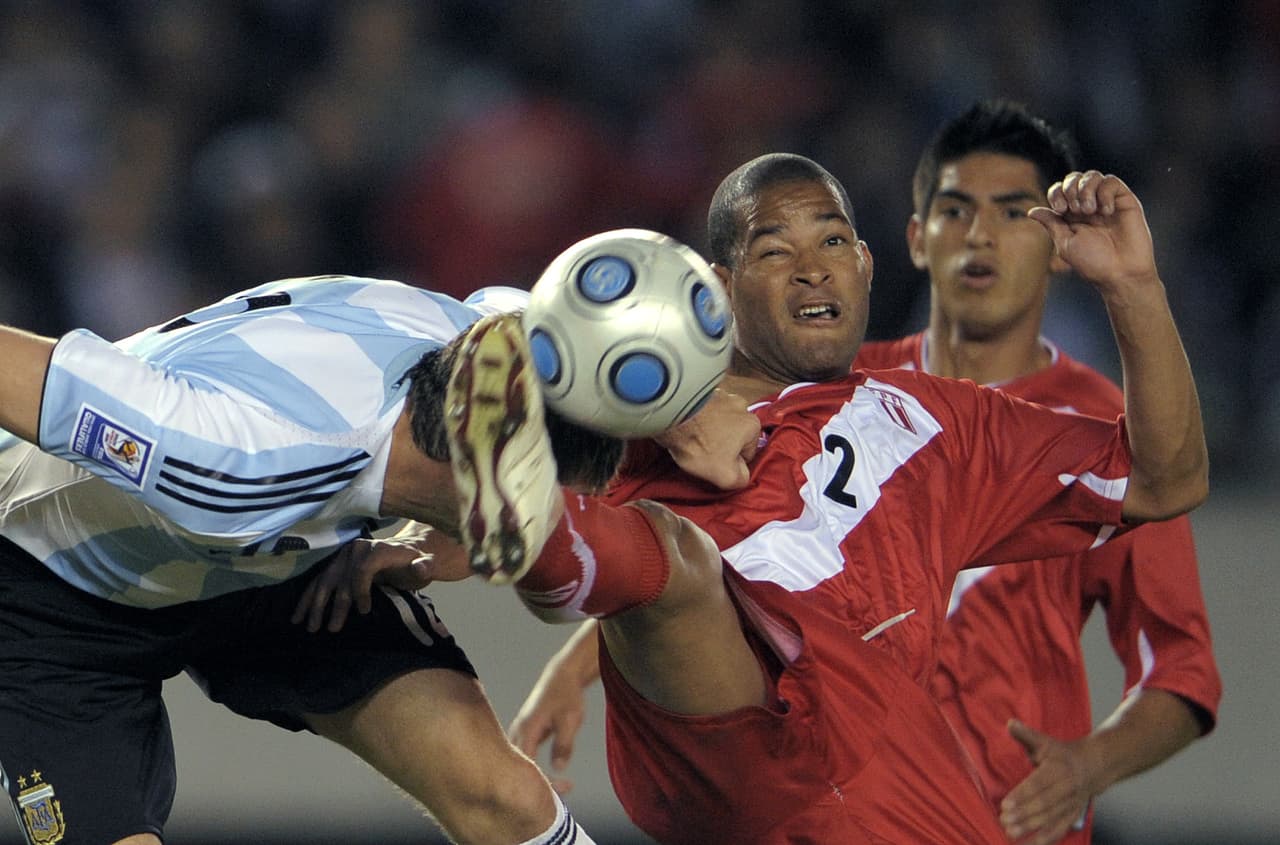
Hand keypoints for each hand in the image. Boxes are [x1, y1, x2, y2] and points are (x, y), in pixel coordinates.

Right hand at [290, 525, 471, 632]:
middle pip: (340, 577)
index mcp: (378, 548)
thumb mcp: (426, 565)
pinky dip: (307, 599)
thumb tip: (421, 566)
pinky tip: (298, 617)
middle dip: (335, 605)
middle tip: (331, 629)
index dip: (361, 590)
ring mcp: (342, 556)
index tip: (363, 612)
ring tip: (310, 627)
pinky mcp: (335, 565)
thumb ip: (425, 567)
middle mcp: (356, 549)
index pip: (363, 569)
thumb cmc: (416, 563)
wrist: (406, 552)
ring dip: (315, 605)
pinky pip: (317, 581)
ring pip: (324, 581)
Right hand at [508, 628, 599, 793]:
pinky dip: (531, 768)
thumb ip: (564, 744)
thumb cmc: (567, 695)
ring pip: (518, 761)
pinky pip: (522, 755)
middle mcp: (518, 732)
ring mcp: (519, 732)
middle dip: (535, 784)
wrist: (563, 675)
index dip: (542, 781)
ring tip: (552, 789)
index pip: (527, 765)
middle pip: (517, 766)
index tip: (563, 788)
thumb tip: (558, 767)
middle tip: (558, 795)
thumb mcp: (571, 719)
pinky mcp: (525, 732)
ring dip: (531, 777)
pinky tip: (542, 778)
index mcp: (527, 730)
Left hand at [654, 388, 760, 489]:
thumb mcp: (725, 475)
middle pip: (734, 435)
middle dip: (721, 445)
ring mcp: (720, 395)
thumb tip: (742, 476)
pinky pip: (703, 412)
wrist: (671, 417)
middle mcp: (740, 405)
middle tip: (703, 453)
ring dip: (708, 431)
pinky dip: (696, 420)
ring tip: (692, 441)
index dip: (732, 463)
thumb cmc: (698, 443)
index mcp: (752, 425)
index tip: (717, 464)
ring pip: (718, 422)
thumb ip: (741, 479)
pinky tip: (686, 430)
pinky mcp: (701, 392)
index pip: (747, 453)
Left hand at [999, 719, 1098, 844]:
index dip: (1022, 795)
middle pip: (1043, 804)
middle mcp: (1066, 789)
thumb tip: (1010, 723)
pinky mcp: (1073, 816)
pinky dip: (1046, 839)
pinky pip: (1059, 830)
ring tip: (1010, 833)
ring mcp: (1071, 804)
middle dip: (1023, 814)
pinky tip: (1030, 844)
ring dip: (1030, 828)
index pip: (1038, 784)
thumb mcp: (1045, 741)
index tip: (1005, 804)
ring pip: (1050, 819)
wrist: (1094, 766)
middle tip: (1003, 821)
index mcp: (1058, 769)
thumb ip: (1026, 735)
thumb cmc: (1062, 754)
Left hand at [1029, 171, 1158, 294]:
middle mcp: (1088, 205)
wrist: (1121, 272)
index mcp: (1071, 215)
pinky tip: (1106, 211)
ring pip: (1092, 176)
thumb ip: (1052, 224)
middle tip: (1076, 210)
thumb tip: (1031, 211)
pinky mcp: (1124, 200)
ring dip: (1086, 189)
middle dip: (1070, 189)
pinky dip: (1105, 193)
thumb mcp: (1065, 243)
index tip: (1060, 209)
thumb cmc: (1093, 262)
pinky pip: (1112, 181)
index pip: (1059, 190)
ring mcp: (1106, 201)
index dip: (1056, 193)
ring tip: (1090, 210)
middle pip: (1074, 179)